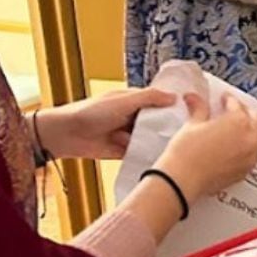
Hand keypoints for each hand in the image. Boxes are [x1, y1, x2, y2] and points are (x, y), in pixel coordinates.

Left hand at [35, 87, 176, 160]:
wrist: (66, 134)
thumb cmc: (91, 112)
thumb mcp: (123, 101)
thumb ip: (149, 98)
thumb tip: (174, 97)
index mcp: (132, 100)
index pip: (158, 102)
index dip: (172, 108)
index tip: (191, 114)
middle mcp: (131, 117)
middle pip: (156, 122)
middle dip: (167, 128)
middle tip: (188, 135)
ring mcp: (127, 134)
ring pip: (149, 138)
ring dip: (158, 143)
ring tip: (178, 149)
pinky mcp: (122, 151)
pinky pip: (139, 153)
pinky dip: (147, 155)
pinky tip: (162, 159)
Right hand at [152, 92, 256, 201]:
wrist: (183, 179)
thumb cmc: (187, 151)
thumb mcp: (193, 124)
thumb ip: (199, 108)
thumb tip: (194, 98)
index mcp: (239, 121)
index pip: (237, 105)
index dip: (228, 100)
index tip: (224, 99)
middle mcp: (250, 138)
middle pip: (254, 119)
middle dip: (244, 113)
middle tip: (232, 112)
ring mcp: (250, 156)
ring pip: (256, 138)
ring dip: (248, 131)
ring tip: (234, 130)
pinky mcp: (245, 171)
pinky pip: (252, 155)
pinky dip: (246, 149)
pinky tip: (234, 149)